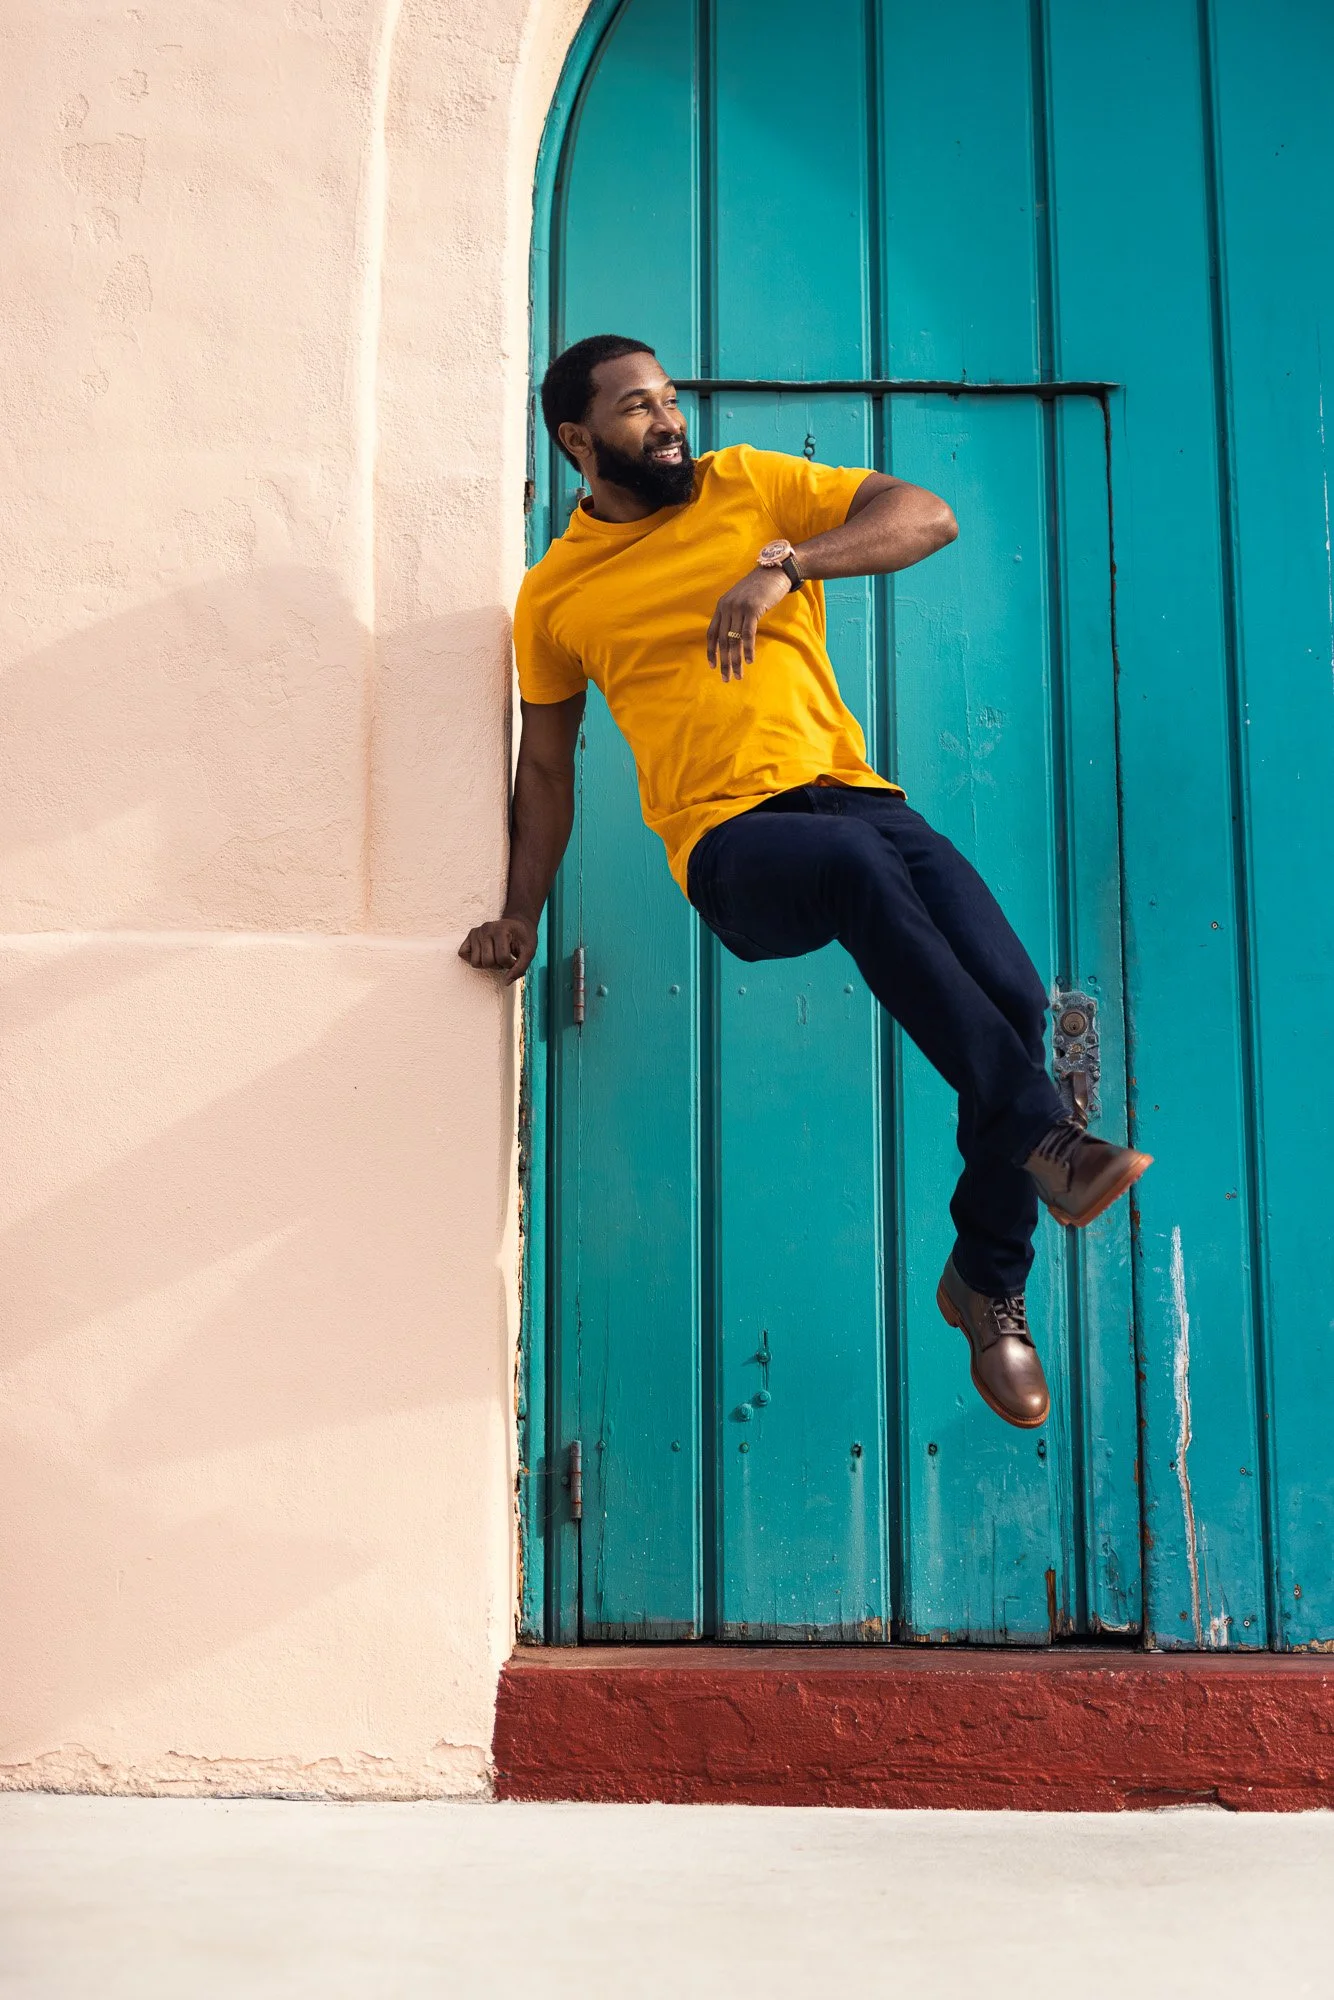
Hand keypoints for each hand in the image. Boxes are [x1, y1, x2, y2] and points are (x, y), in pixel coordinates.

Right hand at [458, 915, 537, 984]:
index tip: (515, 959)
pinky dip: (473, 958)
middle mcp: (485, 929)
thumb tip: (506, 982)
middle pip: (486, 962)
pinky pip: (463, 954)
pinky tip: (484, 954)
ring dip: (487, 964)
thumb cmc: (523, 938)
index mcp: (501, 929)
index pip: (502, 958)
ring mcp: (476, 932)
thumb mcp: (529, 951)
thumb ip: (520, 968)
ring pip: (475, 962)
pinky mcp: (470, 935)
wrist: (518, 924)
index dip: (510, 964)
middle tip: (505, 958)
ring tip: (496, 955)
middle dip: (498, 965)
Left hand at [706, 566, 792, 681]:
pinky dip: (748, 649)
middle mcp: (727, 607)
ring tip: (738, 674)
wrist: (774, 572)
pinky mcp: (752, 609)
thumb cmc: (759, 588)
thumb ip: (733, 614)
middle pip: (722, 640)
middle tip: (726, 678)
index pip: (711, 633)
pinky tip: (749, 660)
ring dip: (736, 660)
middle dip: (724, 662)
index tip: (712, 666)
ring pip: (734, 640)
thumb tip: (732, 636)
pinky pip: (748, 634)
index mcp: (722, 606)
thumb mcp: (741, 600)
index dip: (711, 651)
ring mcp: (739, 607)